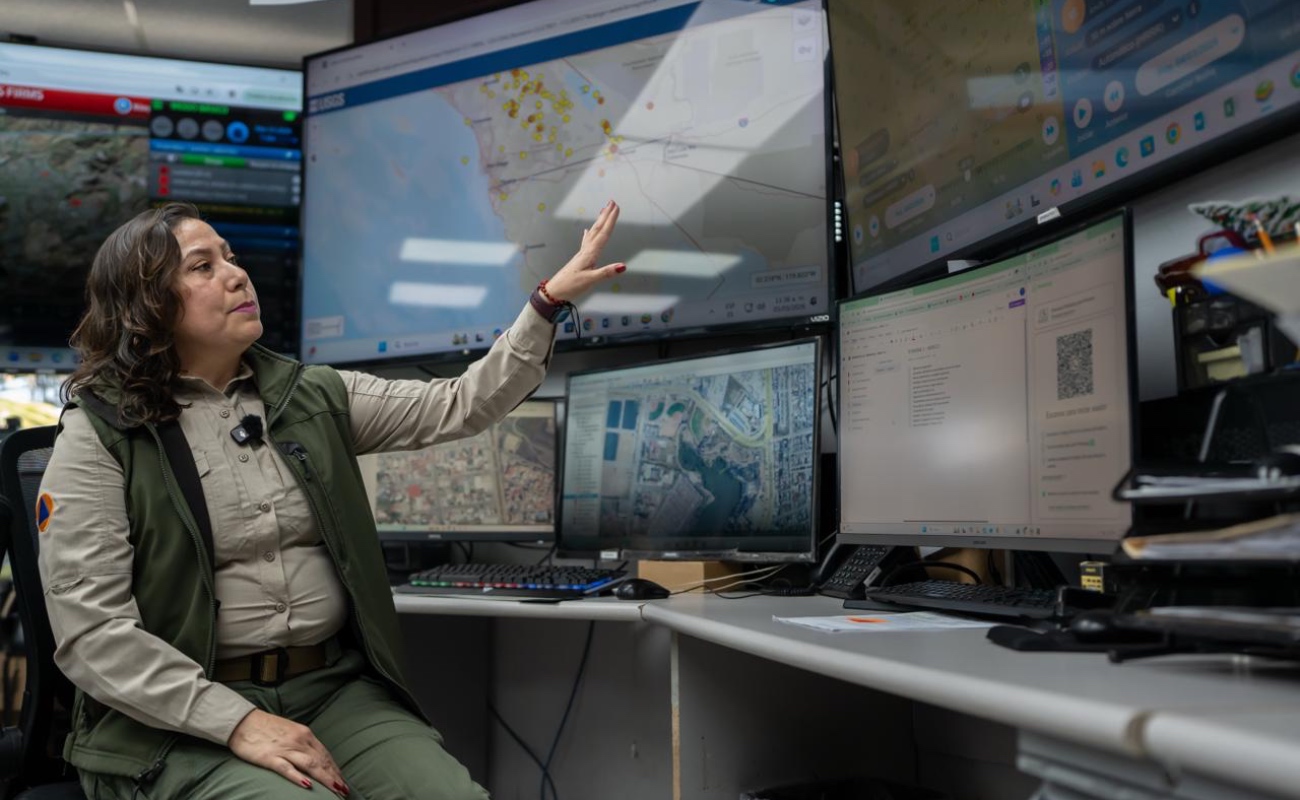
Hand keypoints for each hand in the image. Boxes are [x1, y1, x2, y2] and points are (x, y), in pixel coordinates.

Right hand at [229, 708, 349, 795]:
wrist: (243, 721)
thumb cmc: (266, 728)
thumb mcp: (291, 732)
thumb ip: (303, 744)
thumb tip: (316, 757)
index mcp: (305, 734)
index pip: (324, 754)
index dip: (335, 768)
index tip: (342, 780)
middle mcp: (299, 741)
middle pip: (321, 760)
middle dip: (334, 776)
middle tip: (345, 790)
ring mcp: (285, 749)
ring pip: (310, 764)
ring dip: (325, 778)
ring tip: (336, 789)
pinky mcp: (269, 757)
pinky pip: (286, 768)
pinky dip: (297, 776)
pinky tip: (307, 784)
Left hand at [542, 200, 624, 301]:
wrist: (554, 291)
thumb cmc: (571, 286)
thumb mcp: (590, 281)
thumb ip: (606, 272)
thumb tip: (623, 266)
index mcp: (590, 254)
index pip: (603, 234)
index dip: (611, 221)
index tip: (616, 208)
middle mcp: (586, 250)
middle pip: (598, 229)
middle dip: (606, 215)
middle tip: (612, 202)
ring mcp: (582, 253)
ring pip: (592, 233)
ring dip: (599, 221)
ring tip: (603, 210)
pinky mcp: (579, 258)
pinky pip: (586, 241)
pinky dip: (588, 234)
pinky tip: (586, 230)